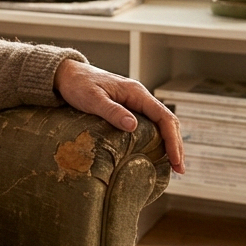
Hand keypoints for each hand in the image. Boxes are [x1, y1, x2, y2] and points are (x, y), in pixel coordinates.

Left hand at [53, 59, 185, 173]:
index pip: (163, 117)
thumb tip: (133, 126)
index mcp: (136, 93)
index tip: (175, 159)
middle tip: (179, 170)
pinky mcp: (127, 109)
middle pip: (167, 122)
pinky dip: (157, 139)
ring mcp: (135, 103)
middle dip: (175, 145)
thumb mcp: (92, 99)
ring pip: (160, 124)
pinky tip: (155, 153)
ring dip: (168, 143)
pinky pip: (149, 125)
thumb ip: (112, 111)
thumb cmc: (78, 85)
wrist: (67, 75)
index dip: (172, 139)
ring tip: (172, 165)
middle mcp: (140, 97)